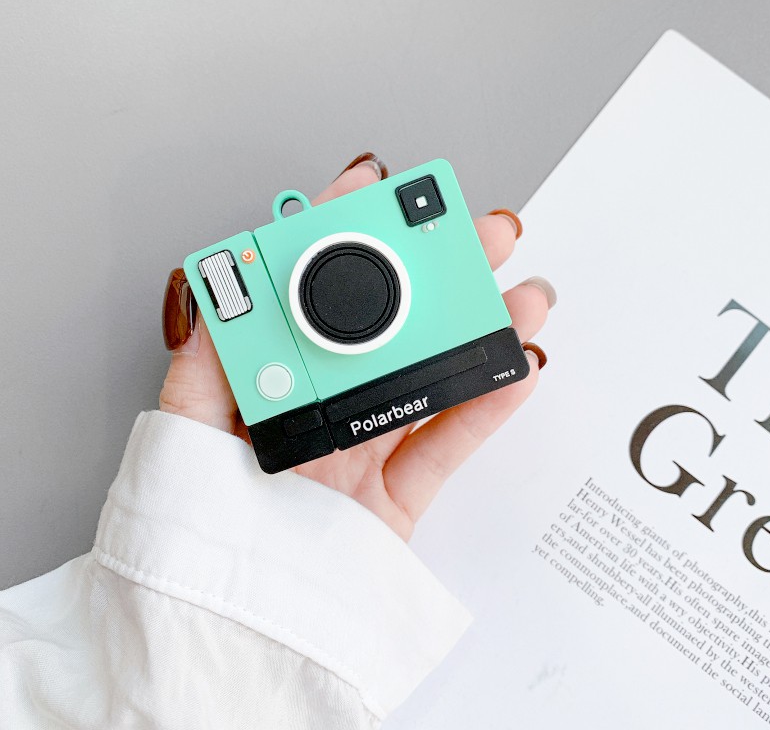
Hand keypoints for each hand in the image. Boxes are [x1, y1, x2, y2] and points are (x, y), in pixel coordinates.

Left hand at [160, 154, 553, 540]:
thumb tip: (218, 297)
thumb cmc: (202, 542)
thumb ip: (202, 372)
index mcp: (271, 391)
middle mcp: (321, 412)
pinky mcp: (398, 501)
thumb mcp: (185, 443)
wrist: (237, 641)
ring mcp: (364, 454)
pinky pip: (447, 448)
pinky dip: (486, 409)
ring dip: (480, 333)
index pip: (309, 299)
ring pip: (431, 380)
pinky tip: (515, 367)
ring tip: (518, 296)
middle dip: (439, 274)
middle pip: (389, 330)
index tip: (374, 193)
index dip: (341, 239)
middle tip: (476, 237)